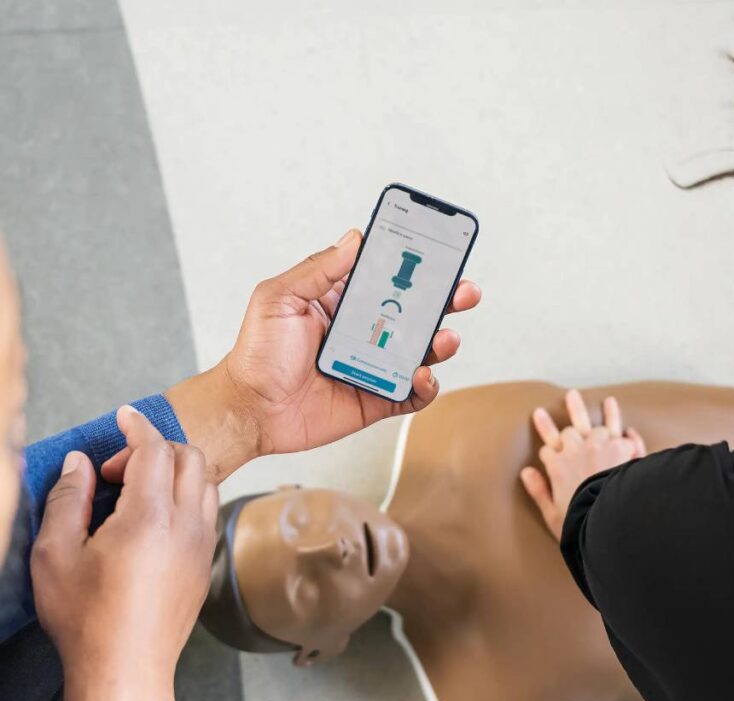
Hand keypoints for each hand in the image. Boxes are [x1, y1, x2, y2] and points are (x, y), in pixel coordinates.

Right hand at [32, 407, 217, 700]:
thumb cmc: (89, 619)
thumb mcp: (55, 555)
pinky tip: (155, 517)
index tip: (125, 416)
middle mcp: (187, 524)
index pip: (156, 449)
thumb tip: (79, 464)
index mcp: (151, 517)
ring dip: (176, 471)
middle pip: (190, 457)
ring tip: (136, 491)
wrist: (127, 668)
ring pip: (204, 481)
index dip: (138, 427)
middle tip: (117, 470)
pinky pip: (207, 509)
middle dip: (156, 449)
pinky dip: (187, 495)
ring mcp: (202, 543)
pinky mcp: (206, 561)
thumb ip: (68, 500)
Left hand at [160, 229, 481, 481]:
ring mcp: (374, 366)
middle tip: (464, 292)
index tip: (440, 251)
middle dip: (446, 300)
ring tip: (445, 339)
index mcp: (344, 301)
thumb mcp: (279, 297)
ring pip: (422, 352)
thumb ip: (318, 269)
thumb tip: (355, 237)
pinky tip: (422, 376)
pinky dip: (425, 387)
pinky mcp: (377, 399)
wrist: (249, 410)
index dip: (416, 265)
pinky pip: (412, 394)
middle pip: (416, 312)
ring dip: (441, 343)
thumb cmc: (257, 353)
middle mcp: (365, 331)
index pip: (388, 277)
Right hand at [520, 390, 645, 539]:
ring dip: (589, 410)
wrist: (608, 521)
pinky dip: (618, 421)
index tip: (540, 420)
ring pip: (592, 424)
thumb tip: (525, 472)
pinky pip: (618, 431)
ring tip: (590, 398)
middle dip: (566, 416)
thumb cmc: (579, 525)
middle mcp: (574, 452)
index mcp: (557, 467)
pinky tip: (616, 408)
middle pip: (567, 431)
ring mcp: (597, 446)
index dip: (546, 437)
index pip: (548, 448)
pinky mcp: (619, 447)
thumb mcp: (552, 514)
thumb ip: (538, 491)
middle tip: (570, 395)